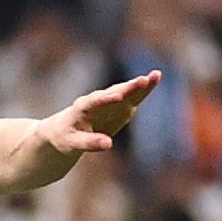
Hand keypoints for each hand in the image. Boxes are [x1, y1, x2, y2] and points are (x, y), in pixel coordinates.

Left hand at [40, 71, 161, 151]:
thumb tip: (109, 144)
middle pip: (113, 92)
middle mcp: (97, 100)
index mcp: (82, 108)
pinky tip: (155, 78)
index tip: (118, 97)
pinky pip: (133, 95)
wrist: (65, 128)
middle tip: (142, 80)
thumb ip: (89, 143)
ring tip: (154, 76)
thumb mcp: (72, 143)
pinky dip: (143, 88)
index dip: (105, 99)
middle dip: (127, 88)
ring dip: (138, 84)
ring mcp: (110, 100)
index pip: (94, 102)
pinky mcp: (120, 104)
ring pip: (125, 90)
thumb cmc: (66, 137)